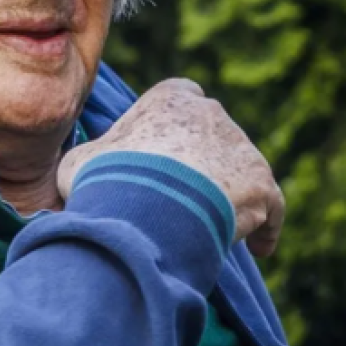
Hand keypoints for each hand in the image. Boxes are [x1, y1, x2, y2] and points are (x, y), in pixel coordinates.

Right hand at [58, 79, 284, 256]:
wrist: (145, 206)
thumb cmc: (108, 180)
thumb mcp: (79, 163)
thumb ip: (88, 162)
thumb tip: (74, 182)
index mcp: (171, 99)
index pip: (181, 98)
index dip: (172, 128)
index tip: (162, 156)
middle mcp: (212, 114)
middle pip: (214, 136)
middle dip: (202, 163)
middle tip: (185, 199)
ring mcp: (241, 148)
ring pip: (242, 171)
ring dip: (231, 195)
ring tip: (216, 230)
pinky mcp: (261, 184)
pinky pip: (271, 205)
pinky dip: (266, 226)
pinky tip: (259, 248)